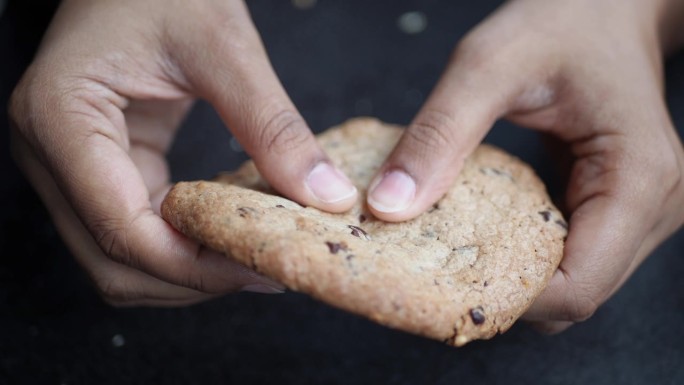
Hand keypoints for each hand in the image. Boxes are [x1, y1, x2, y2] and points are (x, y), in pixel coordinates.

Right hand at [9, 0, 356, 305]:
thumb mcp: (222, 47)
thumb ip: (271, 125)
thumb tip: (324, 195)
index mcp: (61, 118)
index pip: (123, 231)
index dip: (197, 267)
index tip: (264, 269)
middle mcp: (51, 152)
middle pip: (114, 262)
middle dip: (193, 279)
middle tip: (265, 271)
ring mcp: (69, 165)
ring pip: (121, 259)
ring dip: (186, 272)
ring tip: (253, 257)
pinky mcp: (99, 167)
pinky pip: (137, 230)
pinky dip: (183, 245)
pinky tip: (229, 233)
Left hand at [366, 0, 683, 331]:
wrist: (601, 6)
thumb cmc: (560, 21)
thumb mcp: (488, 65)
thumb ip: (439, 134)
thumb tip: (389, 207)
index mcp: (639, 176)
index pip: (578, 287)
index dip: (507, 299)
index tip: (440, 282)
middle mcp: (656, 206)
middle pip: (576, 296)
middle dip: (504, 293)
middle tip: (436, 270)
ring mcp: (643, 211)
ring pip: (574, 285)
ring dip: (512, 279)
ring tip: (455, 251)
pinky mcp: (618, 207)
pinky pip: (571, 257)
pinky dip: (524, 256)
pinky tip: (484, 233)